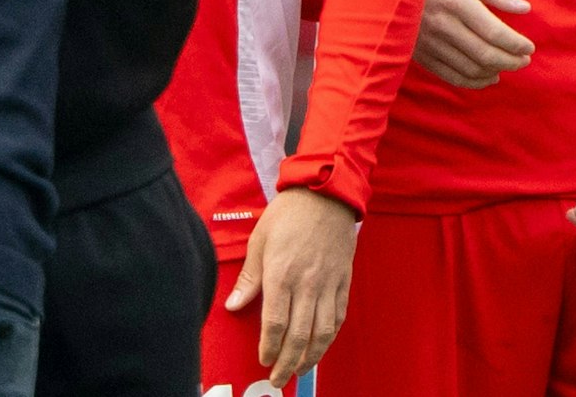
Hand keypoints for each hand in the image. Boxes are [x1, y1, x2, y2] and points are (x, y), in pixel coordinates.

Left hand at [224, 187, 356, 386]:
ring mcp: (328, 285)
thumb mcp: (259, 241)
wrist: (325, 196)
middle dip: (287, 363)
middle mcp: (307, 284)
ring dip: (309, 358)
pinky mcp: (343, 283)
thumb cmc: (286, 216)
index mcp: (281, 273)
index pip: (275, 323)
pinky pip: (338, 319)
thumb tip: (233, 305)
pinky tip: (319, 348)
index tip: (262, 359)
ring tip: (297, 371)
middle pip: (299, 335)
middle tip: (277, 379)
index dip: (269, 347)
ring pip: (322, 333)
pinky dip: (329, 339)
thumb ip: (249, 278)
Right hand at [412, 0, 533, 88]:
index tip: (528, 47)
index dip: (517, 44)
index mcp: (456, 2)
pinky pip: (453, 77)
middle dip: (511, 61)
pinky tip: (489, 76)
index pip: (495, 32)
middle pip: (485, 54)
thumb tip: (524, 8)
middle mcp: (443, 25)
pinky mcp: (422, 56)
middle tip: (524, 60)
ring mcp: (430, 43)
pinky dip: (475, 82)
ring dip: (495, 71)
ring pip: (471, 69)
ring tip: (507, 65)